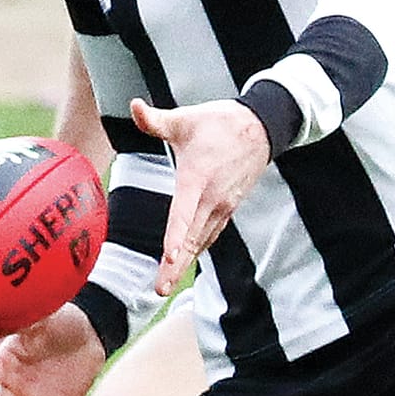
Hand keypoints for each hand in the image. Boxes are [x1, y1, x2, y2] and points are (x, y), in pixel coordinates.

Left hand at [130, 95, 269, 295]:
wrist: (261, 128)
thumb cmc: (219, 123)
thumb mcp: (186, 118)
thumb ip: (156, 119)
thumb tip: (133, 105)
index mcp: (198, 178)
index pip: (184, 213)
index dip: (176, 237)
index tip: (168, 257)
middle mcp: (212, 198)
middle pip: (190, 238)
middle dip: (174, 265)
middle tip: (159, 290)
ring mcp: (222, 206)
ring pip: (200, 240)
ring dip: (183, 263)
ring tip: (165, 285)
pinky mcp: (227, 208)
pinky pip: (209, 234)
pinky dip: (196, 250)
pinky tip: (184, 262)